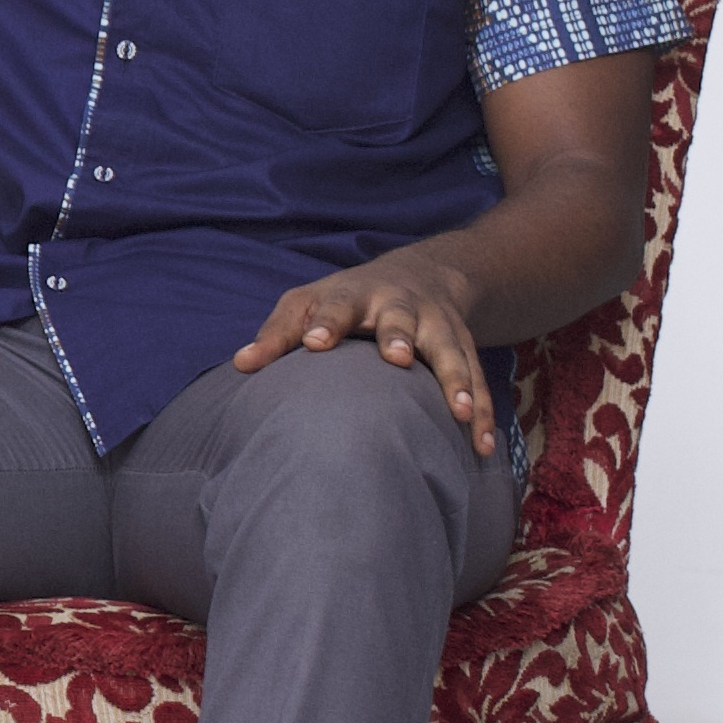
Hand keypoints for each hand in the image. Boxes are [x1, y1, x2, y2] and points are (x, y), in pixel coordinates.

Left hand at [228, 254, 497, 455]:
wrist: (422, 275)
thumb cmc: (345, 299)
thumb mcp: (307, 302)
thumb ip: (278, 333)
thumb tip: (240, 365)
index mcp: (354, 296)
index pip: (336, 306)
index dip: (326, 322)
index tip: (315, 342)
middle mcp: (400, 306)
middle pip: (401, 319)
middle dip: (399, 336)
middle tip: (396, 358)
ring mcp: (437, 326)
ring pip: (450, 351)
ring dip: (456, 381)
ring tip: (460, 414)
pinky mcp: (464, 348)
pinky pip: (477, 381)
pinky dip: (483, 412)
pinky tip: (482, 447)